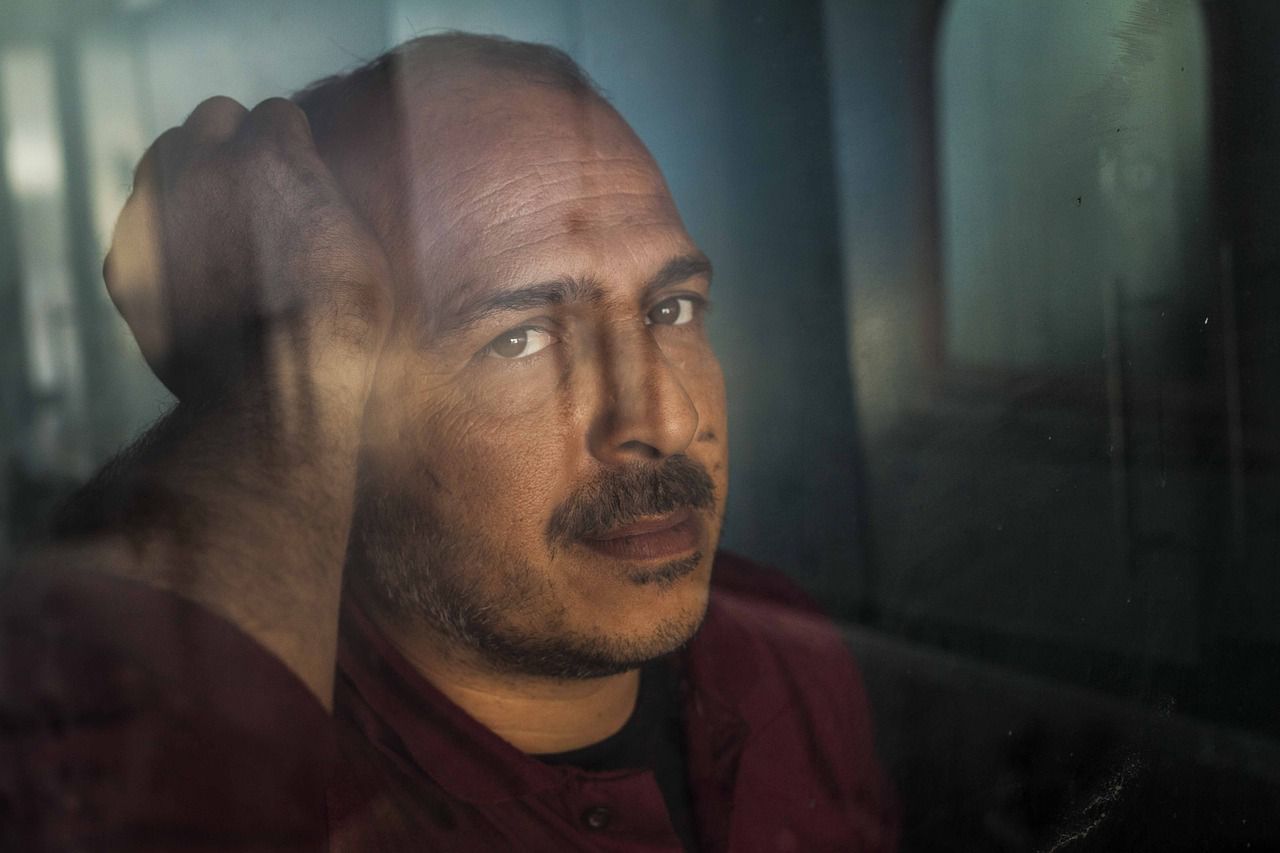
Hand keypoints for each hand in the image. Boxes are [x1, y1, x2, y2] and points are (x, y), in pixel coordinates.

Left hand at [104, 96, 392, 402]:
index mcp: (270, 154)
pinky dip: (163, 239)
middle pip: (212, 119)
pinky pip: (139, 226)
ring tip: (220, 221)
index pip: (276, 114)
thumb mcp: (361, 246)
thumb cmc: (340, 327)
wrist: (276, 394)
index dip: (294, 147)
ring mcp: (154, 212)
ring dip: (191, 175)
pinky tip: (194, 272)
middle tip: (258, 189)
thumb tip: (315, 188)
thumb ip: (327, 197)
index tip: (302, 175)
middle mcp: (203, 166)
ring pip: (163, 158)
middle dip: (235, 144)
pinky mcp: (125, 261)